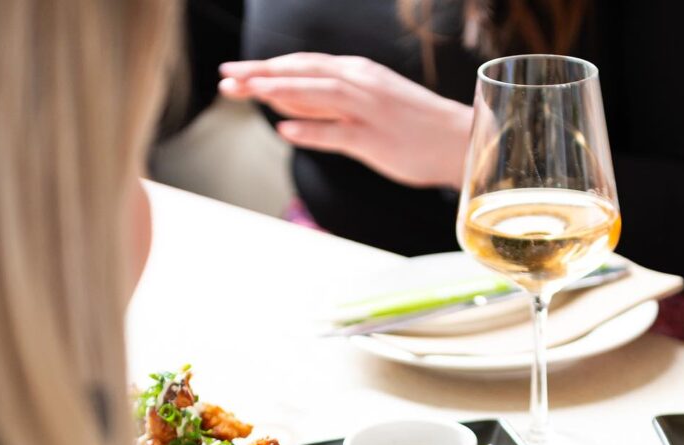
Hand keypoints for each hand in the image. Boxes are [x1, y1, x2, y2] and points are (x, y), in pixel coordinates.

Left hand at [219, 53, 472, 188]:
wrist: (456, 141)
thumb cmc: (413, 125)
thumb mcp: (368, 102)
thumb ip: (328, 103)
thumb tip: (286, 103)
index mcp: (358, 72)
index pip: (304, 64)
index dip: (267, 67)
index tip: (235, 72)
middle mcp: (361, 84)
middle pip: (304, 73)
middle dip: (262, 74)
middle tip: (227, 78)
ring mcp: (369, 111)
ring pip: (318, 94)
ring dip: (281, 91)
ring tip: (247, 92)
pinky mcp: (376, 140)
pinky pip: (338, 133)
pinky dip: (311, 130)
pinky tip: (284, 130)